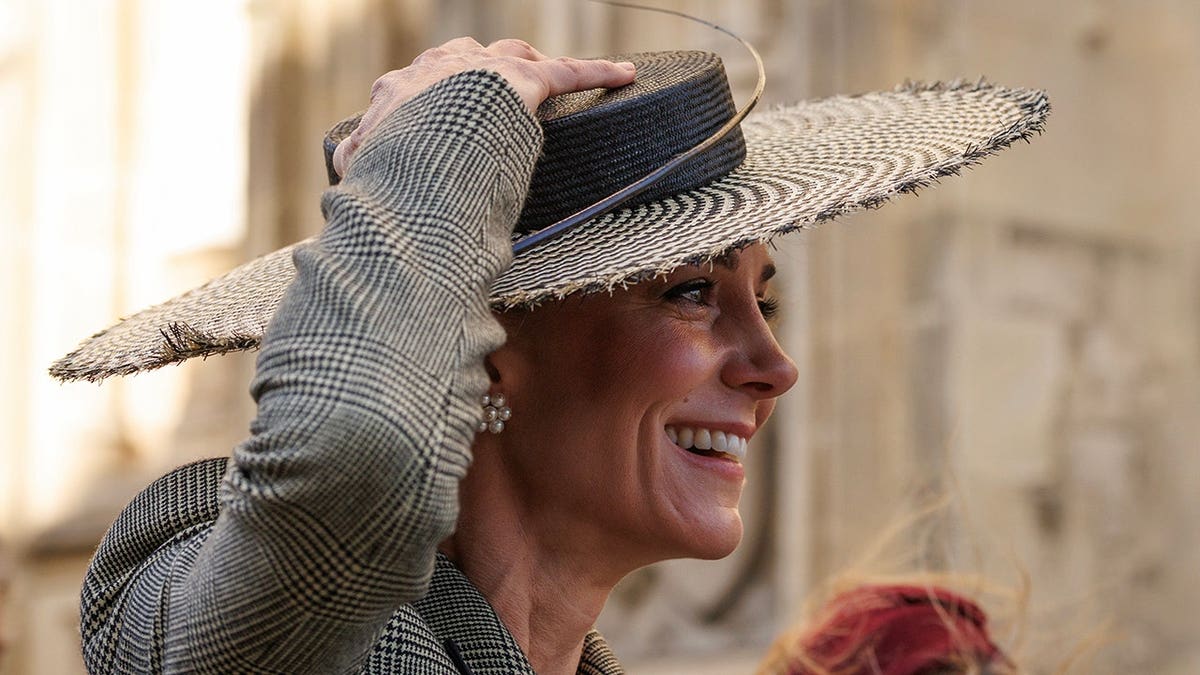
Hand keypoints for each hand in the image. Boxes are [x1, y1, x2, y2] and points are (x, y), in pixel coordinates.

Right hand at [332, 37, 635, 176]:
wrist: (419, 138)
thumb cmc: (389, 161)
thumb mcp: (363, 167)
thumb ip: (358, 171)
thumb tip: (343, 185)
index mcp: (401, 90)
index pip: (415, 87)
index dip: (425, 99)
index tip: (430, 116)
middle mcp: (441, 68)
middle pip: (462, 59)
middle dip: (474, 70)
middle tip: (487, 94)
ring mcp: (484, 68)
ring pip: (512, 54)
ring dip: (526, 62)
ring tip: (543, 75)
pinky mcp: (527, 78)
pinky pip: (569, 72)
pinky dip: (597, 72)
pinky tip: (623, 74)